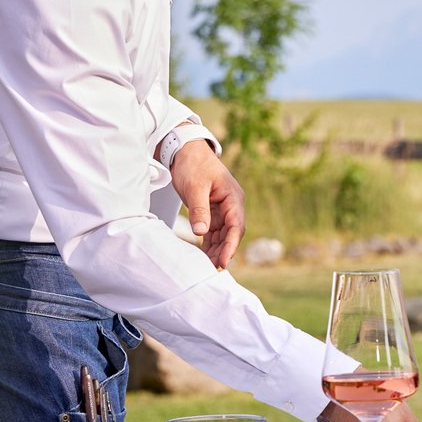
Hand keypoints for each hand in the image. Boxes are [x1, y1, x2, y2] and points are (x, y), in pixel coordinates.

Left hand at [169, 140, 244, 268]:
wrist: (186, 151)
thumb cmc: (193, 165)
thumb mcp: (195, 187)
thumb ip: (199, 210)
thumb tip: (201, 232)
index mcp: (233, 198)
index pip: (236, 226)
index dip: (231, 246)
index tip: (223, 261)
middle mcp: (231, 205)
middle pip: (231, 234)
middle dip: (223, 251)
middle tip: (212, 269)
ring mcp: (222, 209)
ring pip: (222, 234)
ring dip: (216, 249)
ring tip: (206, 266)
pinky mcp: (212, 211)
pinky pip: (213, 231)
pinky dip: (209, 243)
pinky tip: (203, 255)